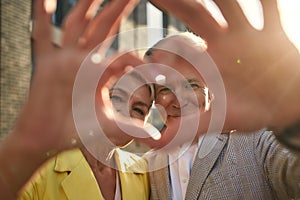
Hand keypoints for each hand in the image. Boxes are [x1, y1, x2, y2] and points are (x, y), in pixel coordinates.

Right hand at [0, 0, 138, 195]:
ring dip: (88, 4)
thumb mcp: (111, 127)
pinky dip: (41, 17)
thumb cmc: (79, 134)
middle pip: (104, 27)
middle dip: (118, 8)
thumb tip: (157, 137)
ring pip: (78, 24)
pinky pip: (42, 36)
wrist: (50, 142)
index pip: (124, 55)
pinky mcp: (46, 65)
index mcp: (101, 73)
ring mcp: (64, 60)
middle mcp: (84, 61)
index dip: (140, 60)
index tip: (155, 70)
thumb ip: (133, 127)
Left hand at [150, 0, 299, 130]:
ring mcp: (247, 35)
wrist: (283, 104)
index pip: (179, 50)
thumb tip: (155, 142)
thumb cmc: (251, 109)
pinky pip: (272, 12)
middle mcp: (223, 43)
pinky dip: (268, 0)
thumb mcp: (218, 119)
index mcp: (207, 60)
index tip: (151, 51)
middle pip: (196, 18)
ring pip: (229, 8)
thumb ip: (187, 127)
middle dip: (177, 5)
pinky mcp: (273, 34)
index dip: (165, 50)